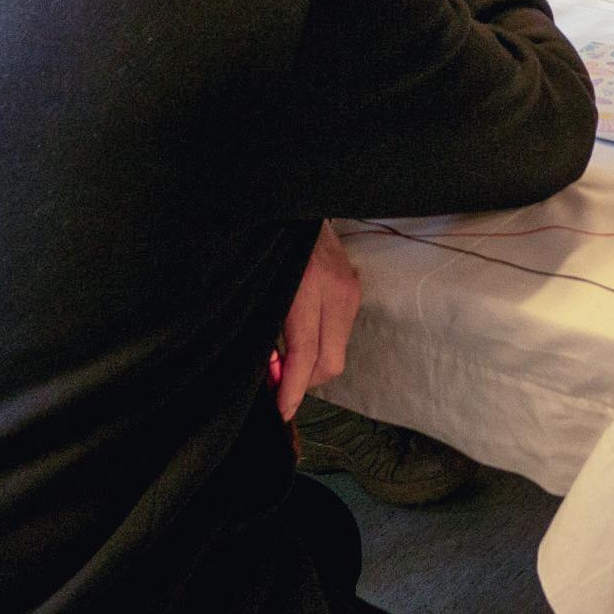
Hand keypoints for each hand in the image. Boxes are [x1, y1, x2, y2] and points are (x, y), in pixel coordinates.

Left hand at [275, 222, 359, 421]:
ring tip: (285, 358)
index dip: (292, 389)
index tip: (281, 411)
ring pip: (337, 351)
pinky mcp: (354, 287)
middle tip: (277, 384)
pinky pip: (339, 332)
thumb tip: (268, 369)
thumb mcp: (259, 285)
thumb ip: (264, 329)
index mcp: (309, 288)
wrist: (296, 201)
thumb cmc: (267, 243)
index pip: (306, 354)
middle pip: (329, 363)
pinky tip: (300, 337)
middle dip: (303, 383)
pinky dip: (321, 344)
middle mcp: (337, 291)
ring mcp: (350, 289)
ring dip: (313, 364)